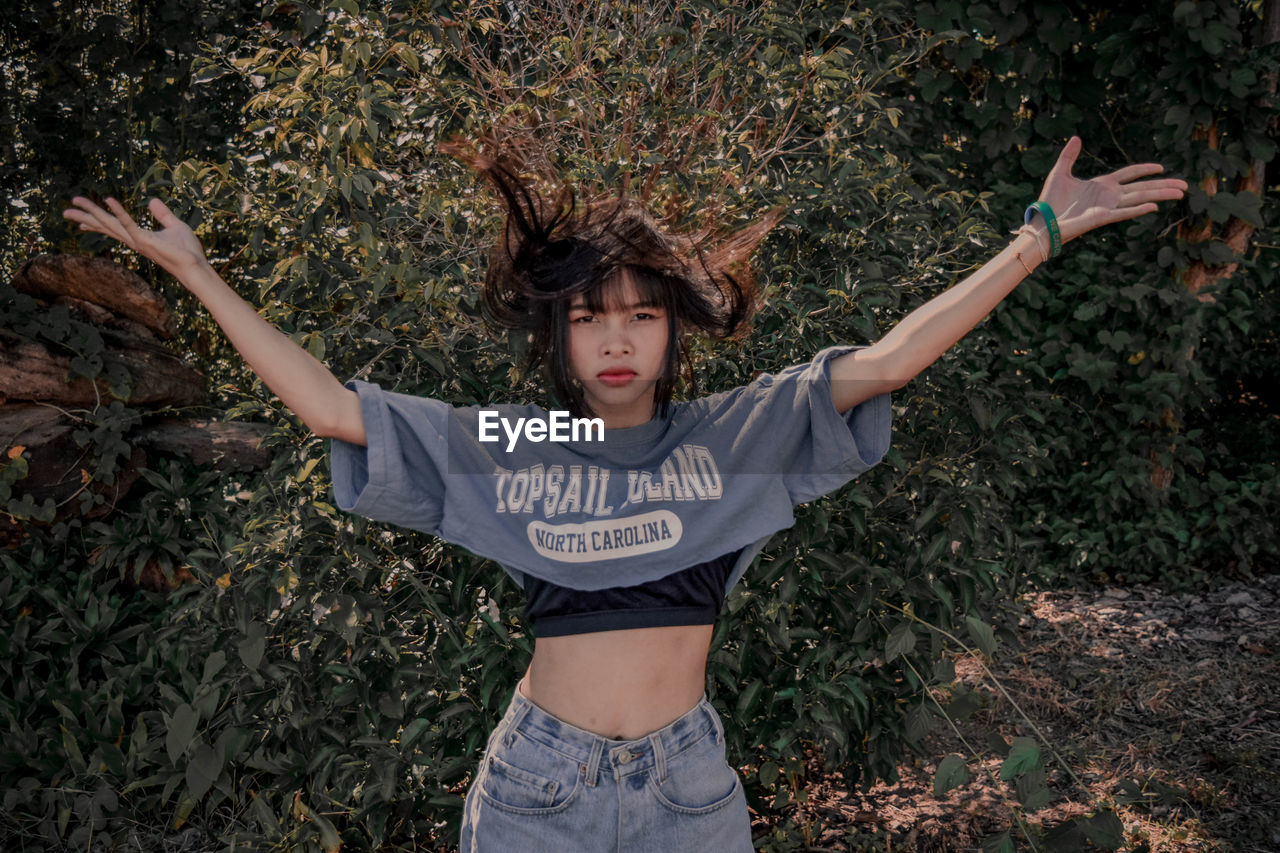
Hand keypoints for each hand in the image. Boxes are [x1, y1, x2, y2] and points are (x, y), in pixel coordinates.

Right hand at [62, 196, 208, 278]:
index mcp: (138, 236)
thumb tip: (152, 200)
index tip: (80, 220)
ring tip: (76, 201)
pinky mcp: (145, 241)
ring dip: (93, 211)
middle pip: (105, 226)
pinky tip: (108, 200)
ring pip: (110, 224)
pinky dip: (119, 212)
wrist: (196, 266)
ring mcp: (137, 241)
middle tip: (65, 211)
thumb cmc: (187, 250)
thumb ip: (162, 214)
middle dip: (86, 217)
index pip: (113, 227)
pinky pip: (129, 224)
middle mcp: (134, 240)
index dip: (97, 222)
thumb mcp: (174, 226)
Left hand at [1034, 136, 1187, 244]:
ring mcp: (1107, 207)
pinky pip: (1124, 212)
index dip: (1145, 170)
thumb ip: (1069, 155)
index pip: (1130, 174)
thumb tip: (1076, 137)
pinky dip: (1138, 210)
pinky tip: (1154, 206)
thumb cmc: (1050, 200)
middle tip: (1185, 186)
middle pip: (1142, 188)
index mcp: (1102, 185)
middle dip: (1164, 185)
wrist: (1042, 220)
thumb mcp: (1060, 172)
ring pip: (1140, 199)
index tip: (1161, 168)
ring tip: (1180, 193)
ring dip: (1160, 195)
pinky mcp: (1101, 218)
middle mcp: (1109, 196)